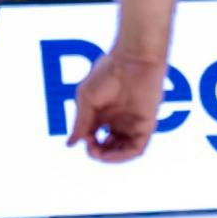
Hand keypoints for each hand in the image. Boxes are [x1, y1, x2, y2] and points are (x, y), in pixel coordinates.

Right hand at [69, 47, 167, 161]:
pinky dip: (122, 156)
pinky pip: (136, 149)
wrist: (134, 59)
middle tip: (91, 147)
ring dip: (109, 158)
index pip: (95, 137)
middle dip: (97, 153)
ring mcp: (133, 123)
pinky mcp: (145, 125)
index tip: (84, 137)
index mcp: (105, 113)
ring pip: (123, 151)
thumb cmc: (108, 72)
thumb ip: (81, 123)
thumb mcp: (86, 99)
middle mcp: (119, 120)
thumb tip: (70, 144)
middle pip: (109, 147)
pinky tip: (110, 153)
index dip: (87, 142)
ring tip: (100, 153)